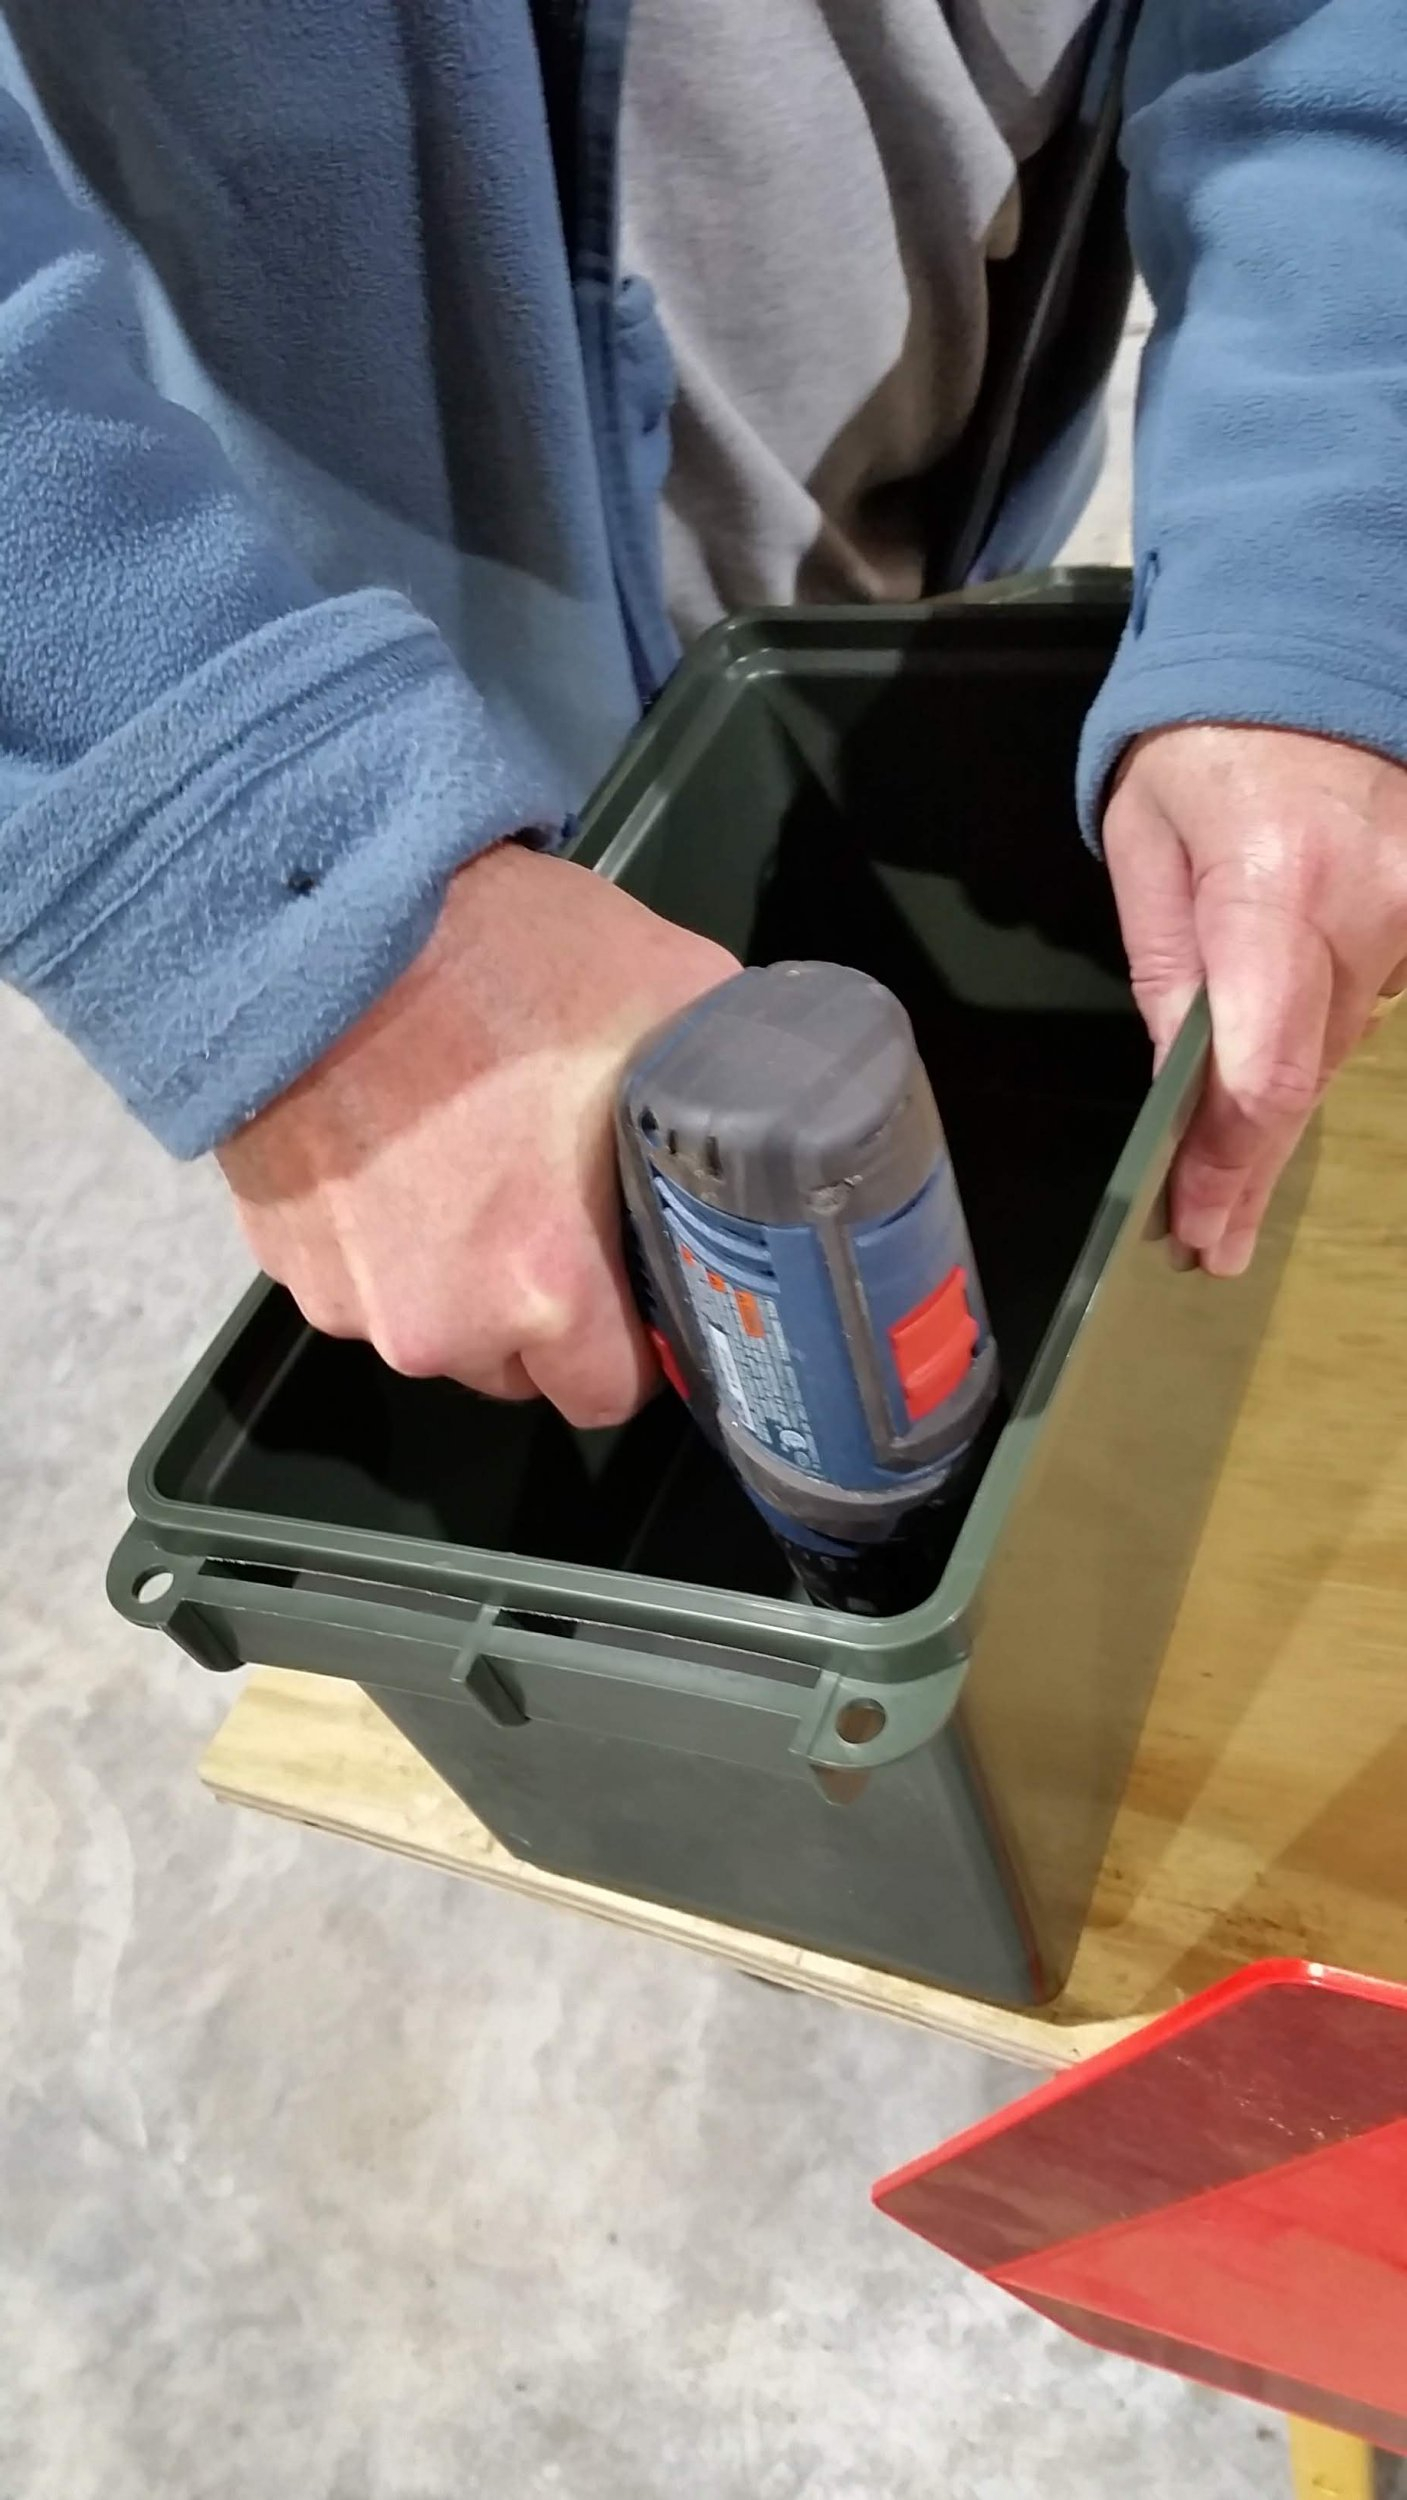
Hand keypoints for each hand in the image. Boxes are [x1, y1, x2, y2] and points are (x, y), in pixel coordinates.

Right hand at [217, 844, 737, 1423]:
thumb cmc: (496, 951)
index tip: (637, 1278)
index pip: (609, 1394)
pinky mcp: (280, 1255)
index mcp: (545, 1288)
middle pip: (514, 1367)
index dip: (635, 1340)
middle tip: (554, 1201)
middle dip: (542, 1307)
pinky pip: (355, 1278)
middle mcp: (438, 1320)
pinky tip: (398, 1147)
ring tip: (469, 1158)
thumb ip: (735, 1096)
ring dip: (454, 1273)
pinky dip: (379, 1235)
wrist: (325, 901)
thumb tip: (779, 1123)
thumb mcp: (672, 1001)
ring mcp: (345, 1294)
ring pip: (432, 1324)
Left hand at [1103, 725, 1406, 1274]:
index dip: (1231, 1167)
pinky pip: (1376, 995)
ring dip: (1284, 1105)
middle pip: (1308, 1076)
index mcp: (1276, 888)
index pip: (1266, 1070)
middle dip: (1249, 1165)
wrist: (1315, 634)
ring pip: (1344, 1043)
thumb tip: (1180, 1079)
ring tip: (1227, 1177)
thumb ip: (1169, 967)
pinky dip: (1322, 1035)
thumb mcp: (1147, 843)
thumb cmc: (1207, 733)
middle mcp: (1369, 909)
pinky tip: (1277, 1076)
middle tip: (1210, 1241)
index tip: (1200, 1231)